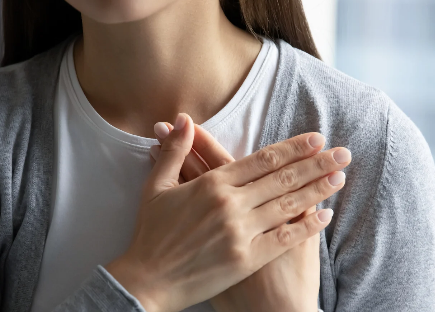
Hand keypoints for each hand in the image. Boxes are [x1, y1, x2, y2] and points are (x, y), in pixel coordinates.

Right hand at [106, 113, 347, 311]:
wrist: (148, 281)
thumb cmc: (151, 234)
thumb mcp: (156, 187)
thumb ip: (174, 151)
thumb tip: (182, 119)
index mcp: (211, 185)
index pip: (261, 160)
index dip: (292, 148)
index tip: (315, 139)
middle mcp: (230, 205)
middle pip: (282, 178)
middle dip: (315, 163)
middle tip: (342, 153)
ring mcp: (241, 233)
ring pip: (288, 205)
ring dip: (317, 189)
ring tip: (340, 176)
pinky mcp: (247, 259)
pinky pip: (284, 238)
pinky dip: (307, 225)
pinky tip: (325, 215)